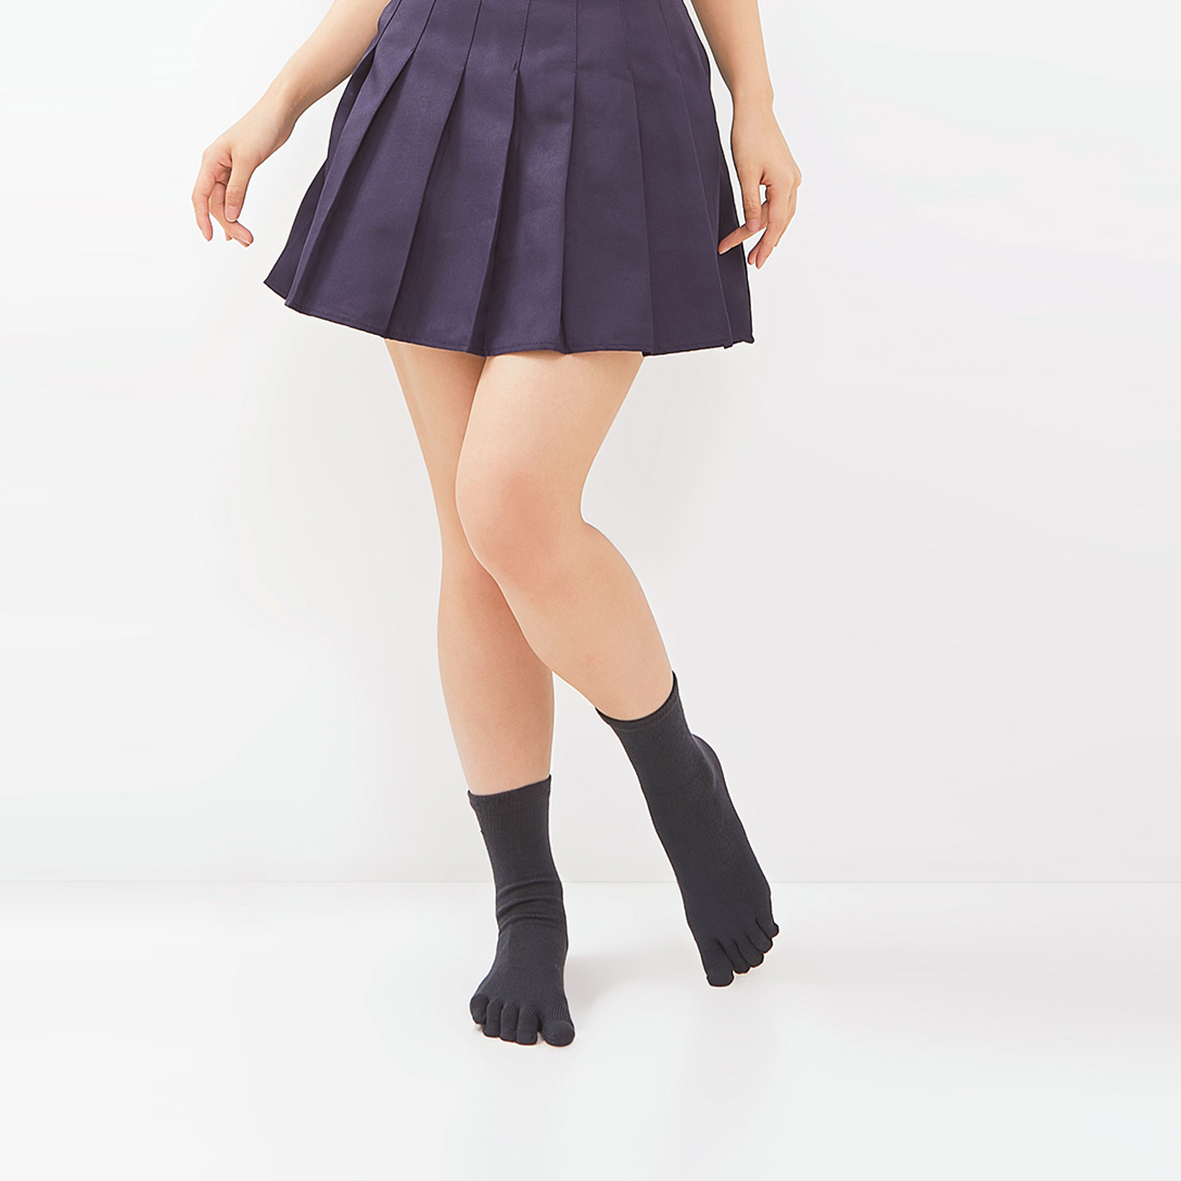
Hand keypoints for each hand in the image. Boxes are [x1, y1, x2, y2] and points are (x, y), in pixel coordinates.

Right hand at [192, 101, 296, 246]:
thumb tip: (229, 214)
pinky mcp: (241, 169)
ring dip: (234, 220)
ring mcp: (228, 168)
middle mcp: (215, 165)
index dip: (202, 218)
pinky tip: (238, 222)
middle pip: (215, 202)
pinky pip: (234, 194)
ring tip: (246, 240)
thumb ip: (237, 189)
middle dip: (228, 223)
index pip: (201, 195)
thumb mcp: (247, 161)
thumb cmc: (261, 128)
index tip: (209, 237)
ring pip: (225, 200)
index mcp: (211, 160)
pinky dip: (236, 210)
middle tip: (246, 241)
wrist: (278, 113)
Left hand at [718, 102, 800, 268]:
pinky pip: (781, 203)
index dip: (764, 245)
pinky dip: (772, 217)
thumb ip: (749, 203)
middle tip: (752, 262)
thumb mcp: (744, 173)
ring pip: (782, 214)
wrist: (755, 110)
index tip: (754, 261)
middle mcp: (793, 182)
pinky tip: (763, 227)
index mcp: (784, 183)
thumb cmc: (748, 136)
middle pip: (780, 222)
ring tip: (755, 250)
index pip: (774, 224)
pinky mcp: (787, 174)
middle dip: (765, 243)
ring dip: (769, 232)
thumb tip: (753, 228)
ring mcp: (792, 177)